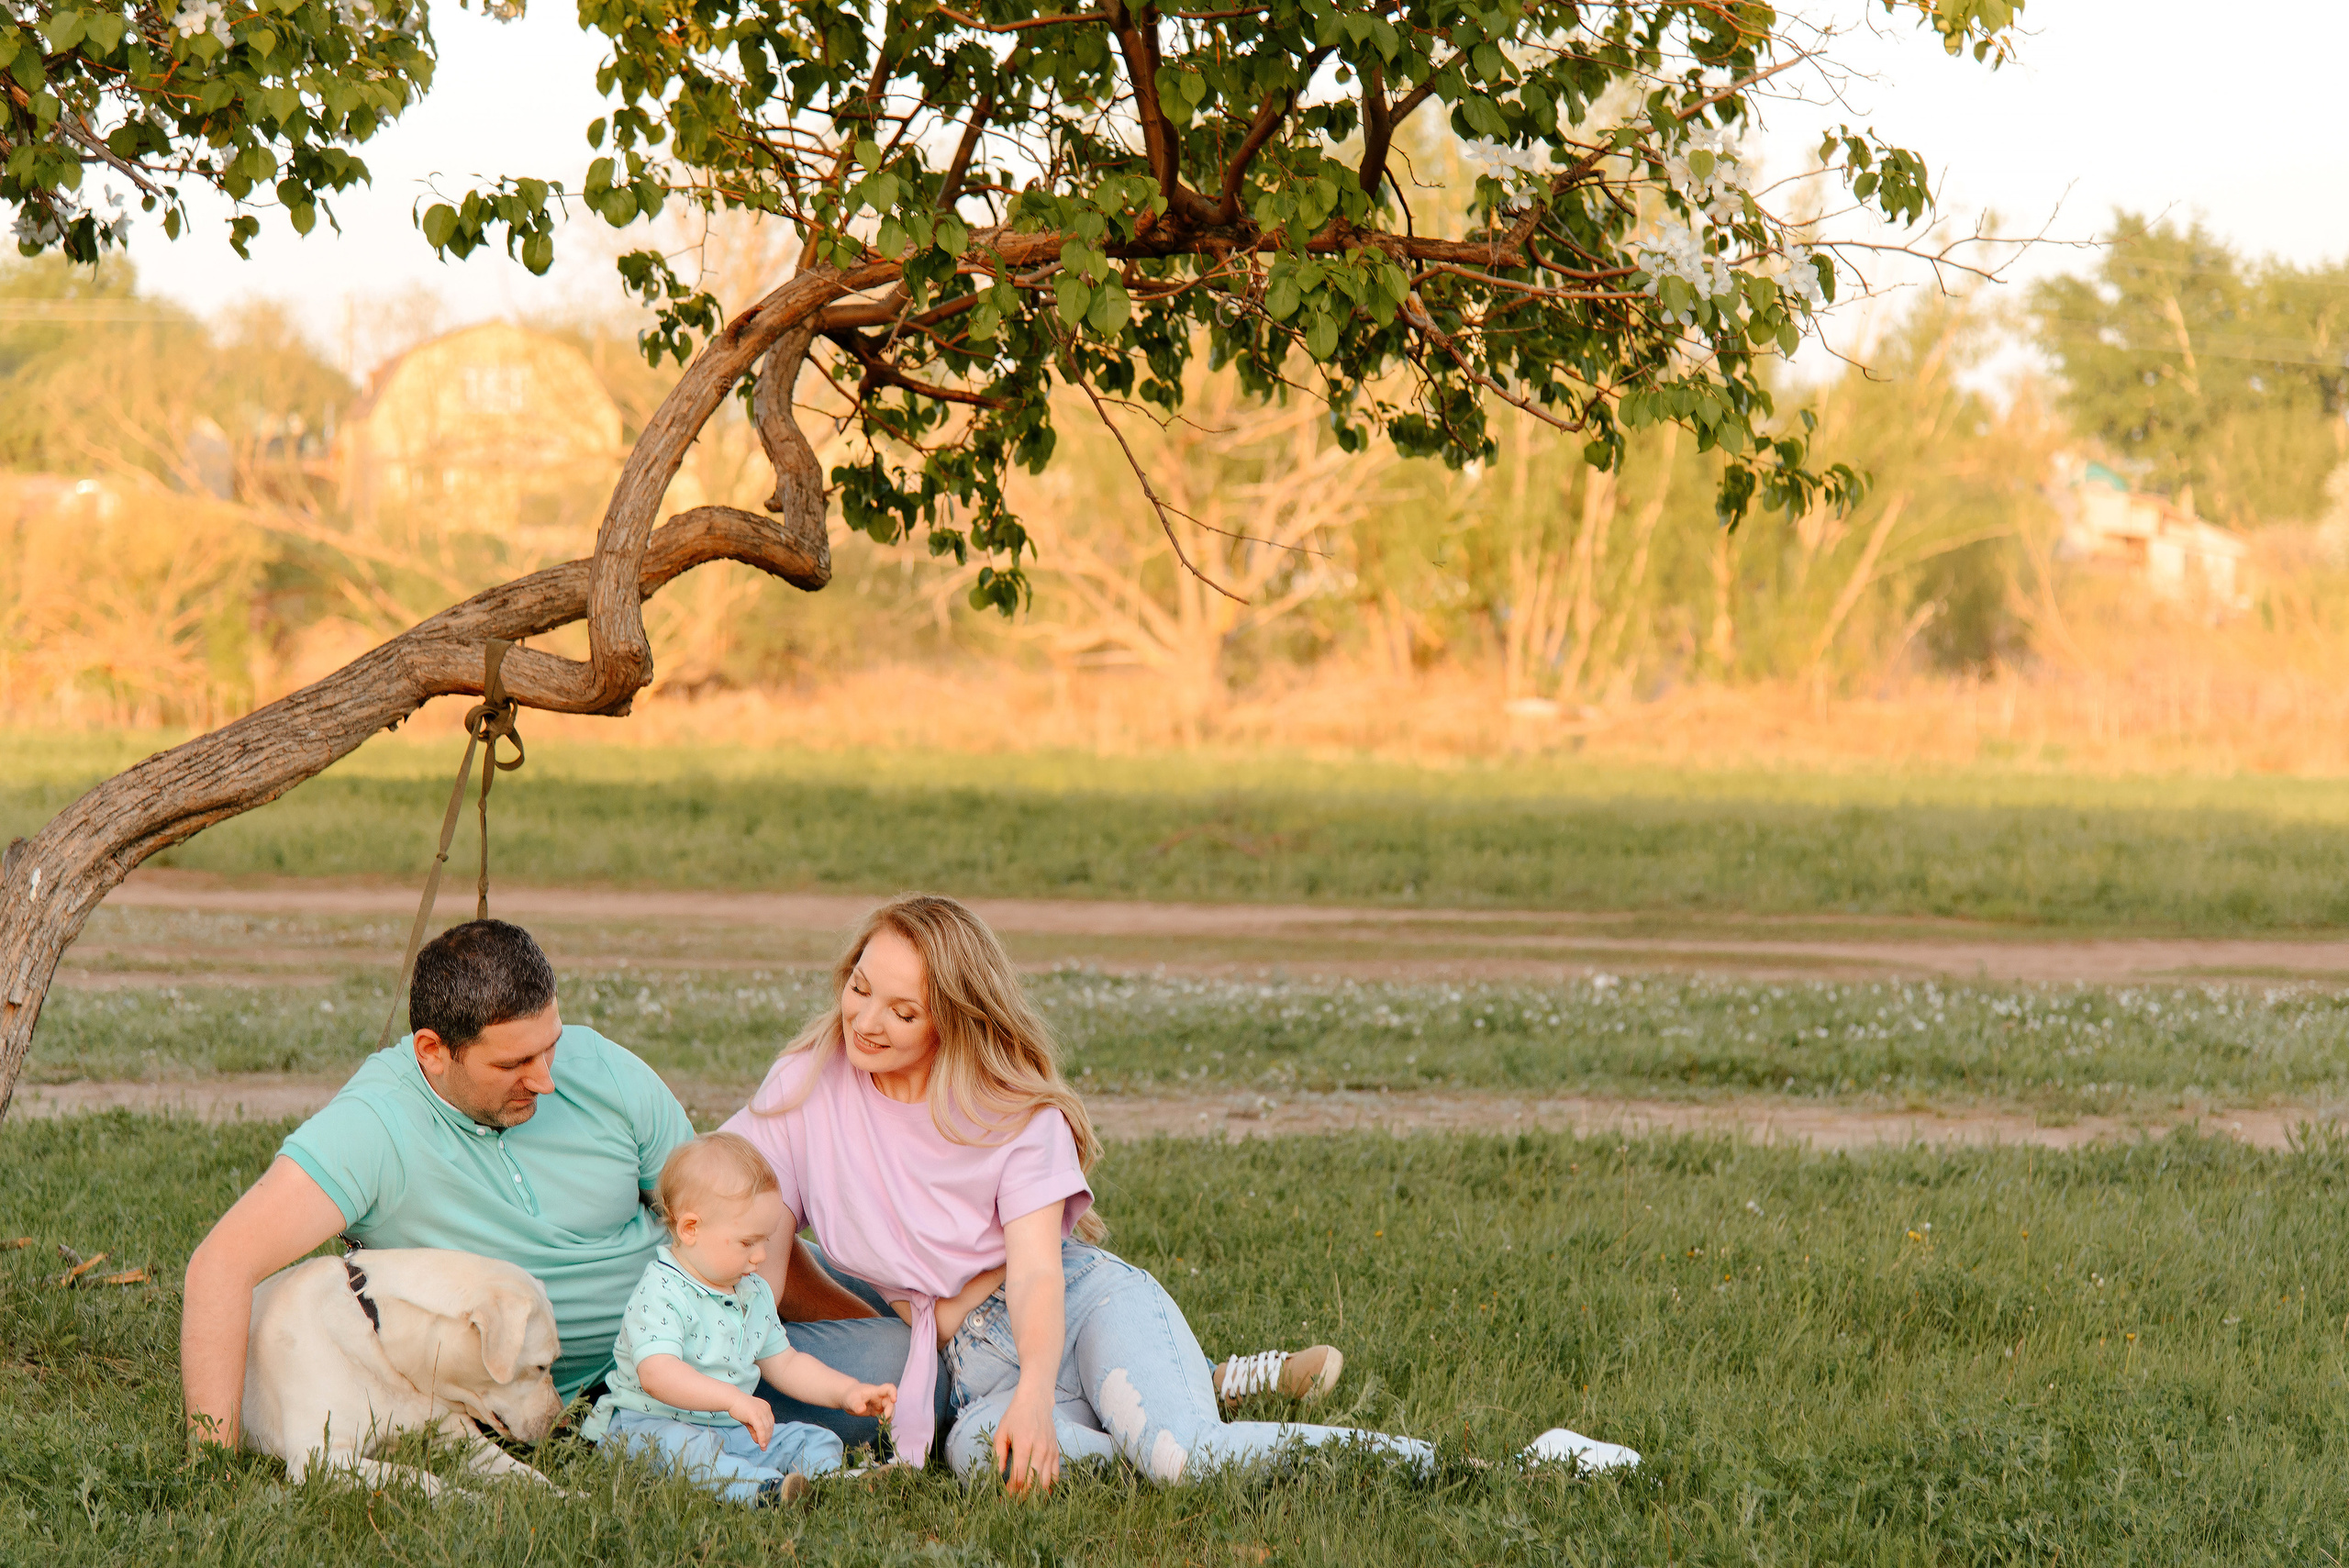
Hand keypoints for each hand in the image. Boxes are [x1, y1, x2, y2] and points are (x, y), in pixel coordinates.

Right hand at [730, 1393, 775, 1447]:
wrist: (731, 1400)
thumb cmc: (739, 1408)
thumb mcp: (749, 1420)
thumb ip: (754, 1429)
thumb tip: (758, 1441)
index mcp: (766, 1407)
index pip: (770, 1422)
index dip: (769, 1433)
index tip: (766, 1441)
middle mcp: (766, 1408)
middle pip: (769, 1426)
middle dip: (767, 1437)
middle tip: (764, 1446)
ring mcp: (761, 1411)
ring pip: (766, 1428)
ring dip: (765, 1439)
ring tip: (763, 1447)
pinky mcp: (755, 1415)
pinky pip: (760, 1429)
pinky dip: (762, 1437)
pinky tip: (761, 1444)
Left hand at [840, 1381, 896, 1419]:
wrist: (848, 1398)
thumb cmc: (850, 1395)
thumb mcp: (851, 1400)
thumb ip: (856, 1405)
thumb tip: (862, 1410)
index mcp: (876, 1391)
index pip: (888, 1388)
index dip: (893, 1393)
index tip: (894, 1400)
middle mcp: (880, 1397)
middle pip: (890, 1402)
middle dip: (890, 1412)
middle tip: (883, 1421)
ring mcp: (879, 1405)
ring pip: (890, 1410)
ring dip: (889, 1417)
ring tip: (882, 1424)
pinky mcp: (877, 1411)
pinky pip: (884, 1415)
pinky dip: (885, 1420)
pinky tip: (881, 1424)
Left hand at [992, 1382, 1059, 1496]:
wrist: (1036, 1401)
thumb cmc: (1015, 1416)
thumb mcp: (1001, 1432)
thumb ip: (998, 1454)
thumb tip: (998, 1474)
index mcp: (1024, 1444)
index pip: (1019, 1476)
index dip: (1011, 1491)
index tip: (1004, 1499)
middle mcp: (1040, 1449)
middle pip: (1034, 1483)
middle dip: (1023, 1498)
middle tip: (1013, 1506)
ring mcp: (1050, 1451)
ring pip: (1046, 1482)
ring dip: (1036, 1496)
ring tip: (1026, 1505)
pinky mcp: (1056, 1452)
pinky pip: (1056, 1475)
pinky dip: (1049, 1488)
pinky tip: (1042, 1496)